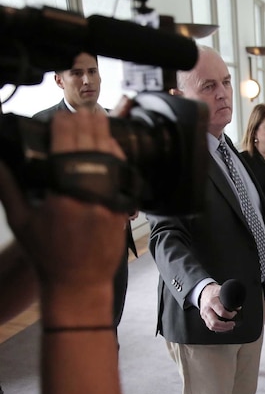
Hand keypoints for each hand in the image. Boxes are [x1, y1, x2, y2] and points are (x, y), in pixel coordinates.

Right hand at [0, 111, 127, 290]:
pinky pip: (124, 176)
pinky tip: (112, 148)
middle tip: (82, 111)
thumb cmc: (47, 255)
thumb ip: (9, 187)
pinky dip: (118, 158)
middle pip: (91, 147)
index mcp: (62, 193)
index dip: (64, 126)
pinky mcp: (123, 209)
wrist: (79, 283)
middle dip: (86, 125)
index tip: (61, 115)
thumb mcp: (21, 220)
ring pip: (111, 159)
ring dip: (104, 136)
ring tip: (98, 120)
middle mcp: (90, 194)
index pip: (65, 147)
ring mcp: (110, 201)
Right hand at [198, 283, 236, 331]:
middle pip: (215, 322)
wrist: (204, 292)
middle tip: (233, 324)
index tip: (235, 313)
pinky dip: (218, 329)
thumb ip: (230, 299)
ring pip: (212, 326)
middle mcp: (207, 309)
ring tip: (230, 327)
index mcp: (212, 301)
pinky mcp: (204, 318)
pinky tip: (224, 328)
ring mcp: (204, 315)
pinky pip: (210, 326)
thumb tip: (238, 307)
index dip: (230, 315)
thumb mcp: (222, 291)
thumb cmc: (214, 292)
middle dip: (226, 325)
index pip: (221, 312)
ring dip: (222, 329)